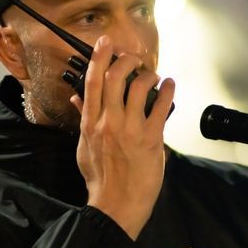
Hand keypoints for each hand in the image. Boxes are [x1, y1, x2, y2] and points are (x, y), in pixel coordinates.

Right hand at [71, 35, 174, 239]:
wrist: (115, 205)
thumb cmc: (100, 179)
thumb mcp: (84, 148)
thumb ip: (83, 119)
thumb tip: (77, 98)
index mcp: (91, 123)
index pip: (93, 82)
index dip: (99, 58)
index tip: (105, 42)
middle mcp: (108, 122)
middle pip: (116, 77)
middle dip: (127, 60)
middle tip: (134, 58)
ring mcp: (130, 129)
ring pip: (139, 87)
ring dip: (149, 75)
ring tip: (154, 75)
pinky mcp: (150, 139)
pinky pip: (161, 106)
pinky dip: (168, 91)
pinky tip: (170, 85)